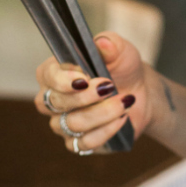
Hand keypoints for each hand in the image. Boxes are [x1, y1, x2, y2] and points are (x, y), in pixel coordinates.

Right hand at [33, 33, 153, 153]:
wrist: (138, 92)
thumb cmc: (122, 68)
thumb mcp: (120, 51)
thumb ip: (111, 45)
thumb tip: (103, 43)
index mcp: (54, 72)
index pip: (46, 76)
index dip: (62, 81)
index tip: (85, 79)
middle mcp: (52, 99)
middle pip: (55, 103)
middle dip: (85, 97)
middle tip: (109, 87)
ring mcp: (62, 123)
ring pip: (72, 124)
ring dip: (102, 114)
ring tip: (124, 102)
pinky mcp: (77, 142)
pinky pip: (84, 143)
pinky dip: (106, 131)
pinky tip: (122, 119)